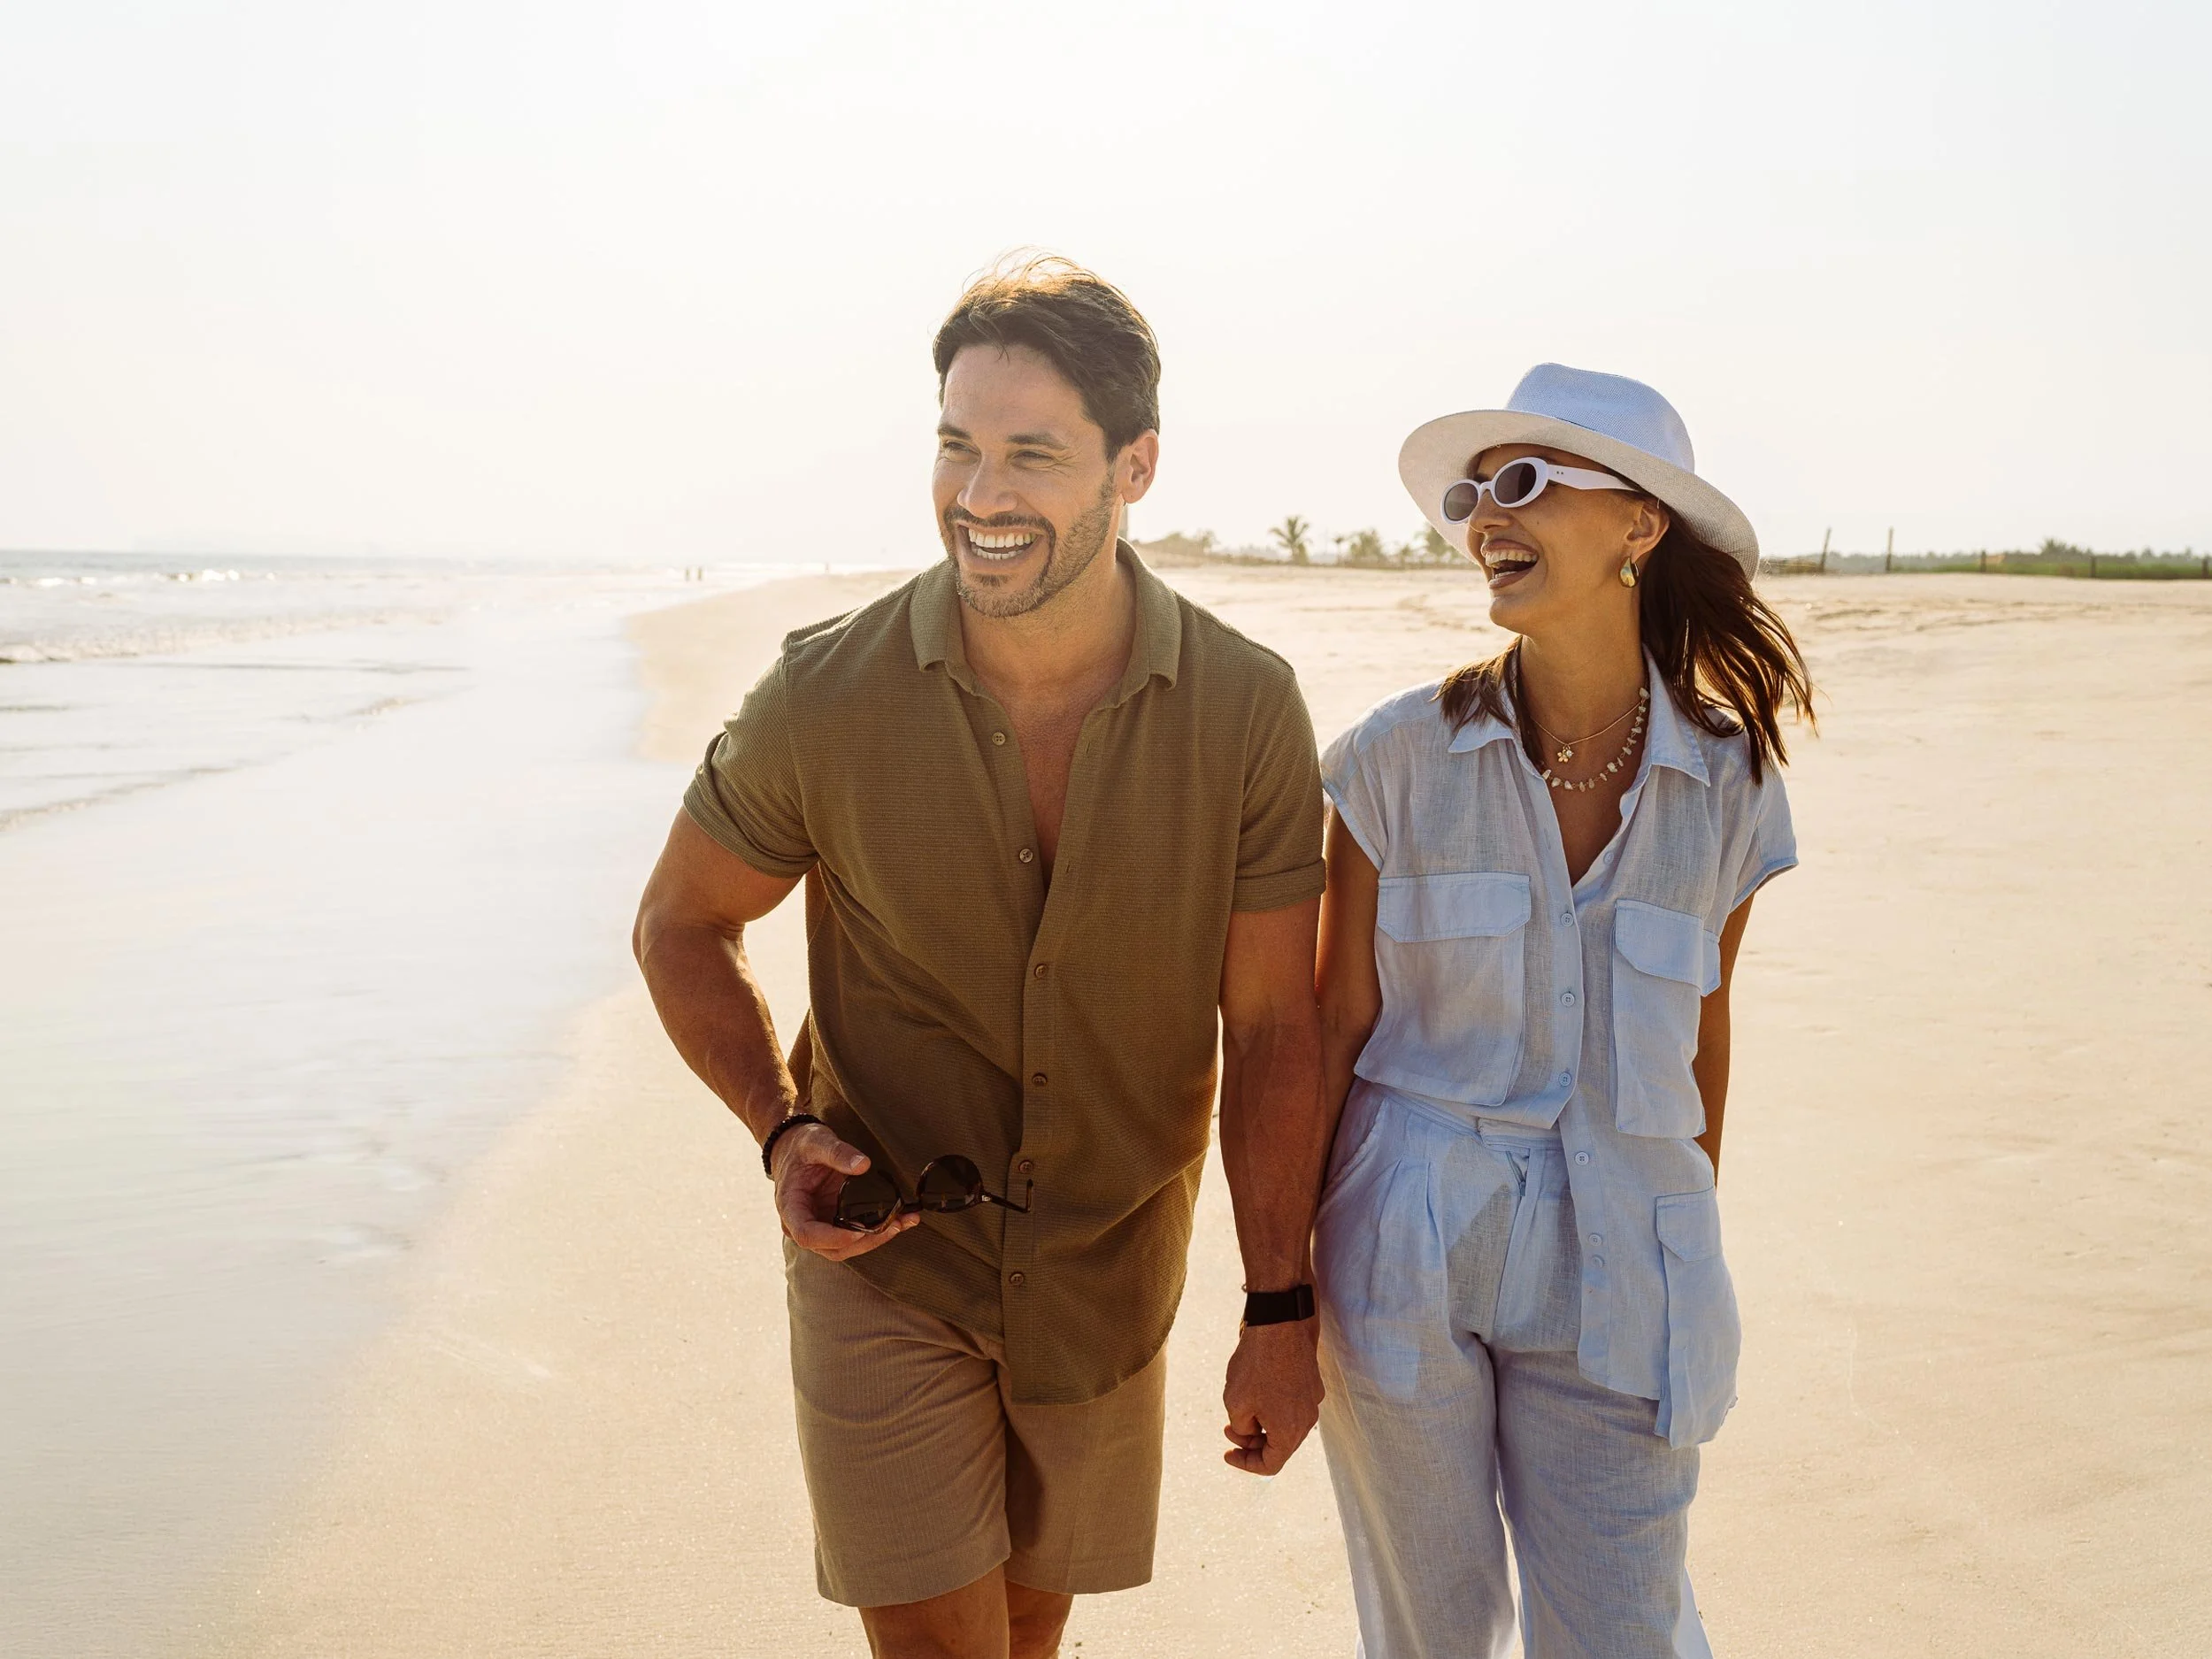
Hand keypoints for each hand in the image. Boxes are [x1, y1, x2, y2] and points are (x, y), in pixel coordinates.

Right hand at [772, 1124, 916, 1260]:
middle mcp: (804, 1223)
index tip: (858, 1230)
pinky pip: (855, 1235)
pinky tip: (900, 1220)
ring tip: (900, 1223)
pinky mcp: (835, 1223)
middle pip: (832, 1248)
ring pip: (846, 1248)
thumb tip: (862, 1165)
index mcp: (791, 1207)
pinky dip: (877, 1231)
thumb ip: (837, 1152)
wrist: (797, 1149)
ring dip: (874, 1240)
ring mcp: (820, 1226)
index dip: (833, 1238)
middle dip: (864, 1242)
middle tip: (891, 1226)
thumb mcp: (817, 1142)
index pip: (807, 1234)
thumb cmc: (801, 1147)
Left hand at [1221, 1318, 1323, 1474]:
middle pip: (1280, 1446)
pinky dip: (1273, 1407)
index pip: (1270, 1464)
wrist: (1281, 1323)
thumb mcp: (1236, 1404)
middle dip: (1252, 1442)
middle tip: (1228, 1428)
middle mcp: (1307, 1420)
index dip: (1246, 1464)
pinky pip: (1292, 1405)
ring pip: (1286, 1424)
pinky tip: (1256, 1390)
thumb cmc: (1256, 1365)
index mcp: (1290, 1432)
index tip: (1227, 1453)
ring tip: (1239, 1406)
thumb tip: (1250, 1430)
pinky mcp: (1312, 1382)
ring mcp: (1312, 1400)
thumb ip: (1243, 1428)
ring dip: (1262, 1424)